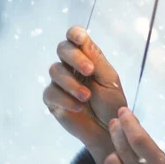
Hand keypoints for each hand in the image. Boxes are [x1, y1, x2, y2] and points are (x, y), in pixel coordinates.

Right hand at [43, 26, 127, 163]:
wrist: (109, 129)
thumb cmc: (112, 103)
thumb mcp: (109, 79)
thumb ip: (96, 59)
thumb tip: (83, 37)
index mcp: (87, 57)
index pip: (75, 37)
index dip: (75, 34)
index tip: (81, 38)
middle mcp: (71, 66)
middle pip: (62, 49)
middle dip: (76, 58)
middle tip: (90, 71)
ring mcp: (60, 82)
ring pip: (55, 70)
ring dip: (72, 83)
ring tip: (87, 96)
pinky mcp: (53, 100)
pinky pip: (51, 92)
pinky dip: (66, 99)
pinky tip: (79, 106)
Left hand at [100, 107, 164, 163]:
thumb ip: (155, 159)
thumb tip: (134, 134)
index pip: (140, 141)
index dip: (130, 123)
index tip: (123, 112)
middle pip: (123, 148)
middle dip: (117, 130)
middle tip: (115, 121)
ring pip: (110, 163)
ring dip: (113, 153)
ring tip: (118, 150)